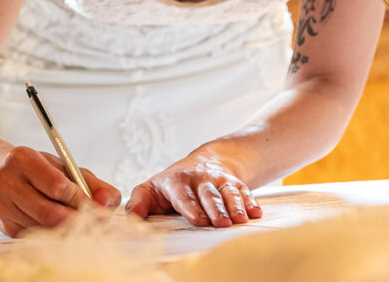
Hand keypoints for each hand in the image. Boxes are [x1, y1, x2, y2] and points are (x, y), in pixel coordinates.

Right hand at [0, 146, 120, 236]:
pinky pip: (35, 235)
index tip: (94, 204)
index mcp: (23, 159)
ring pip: (43, 228)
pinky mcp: (4, 225)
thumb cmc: (33, 167)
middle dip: (77, 219)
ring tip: (80, 222)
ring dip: (67, 229)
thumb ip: (91, 182)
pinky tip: (58, 225)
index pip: (57, 185)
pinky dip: (52, 233)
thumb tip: (109, 202)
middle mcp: (7, 181)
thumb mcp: (61, 164)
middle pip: (49, 213)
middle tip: (95, 222)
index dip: (79, 198)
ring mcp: (2, 206)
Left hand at [126, 152, 261, 227]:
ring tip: (241, 220)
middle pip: (209, 194)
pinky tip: (256, 213)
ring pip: (229, 192)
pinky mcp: (235, 183)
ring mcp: (219, 180)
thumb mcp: (150, 189)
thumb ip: (139, 203)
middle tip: (221, 224)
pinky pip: (245, 191)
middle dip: (216, 209)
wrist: (201, 164)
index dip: (191, 207)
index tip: (198, 221)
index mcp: (177, 181)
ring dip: (236, 206)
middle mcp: (200, 178)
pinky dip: (251, 202)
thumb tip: (132, 218)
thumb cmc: (171, 185)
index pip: (184, 195)